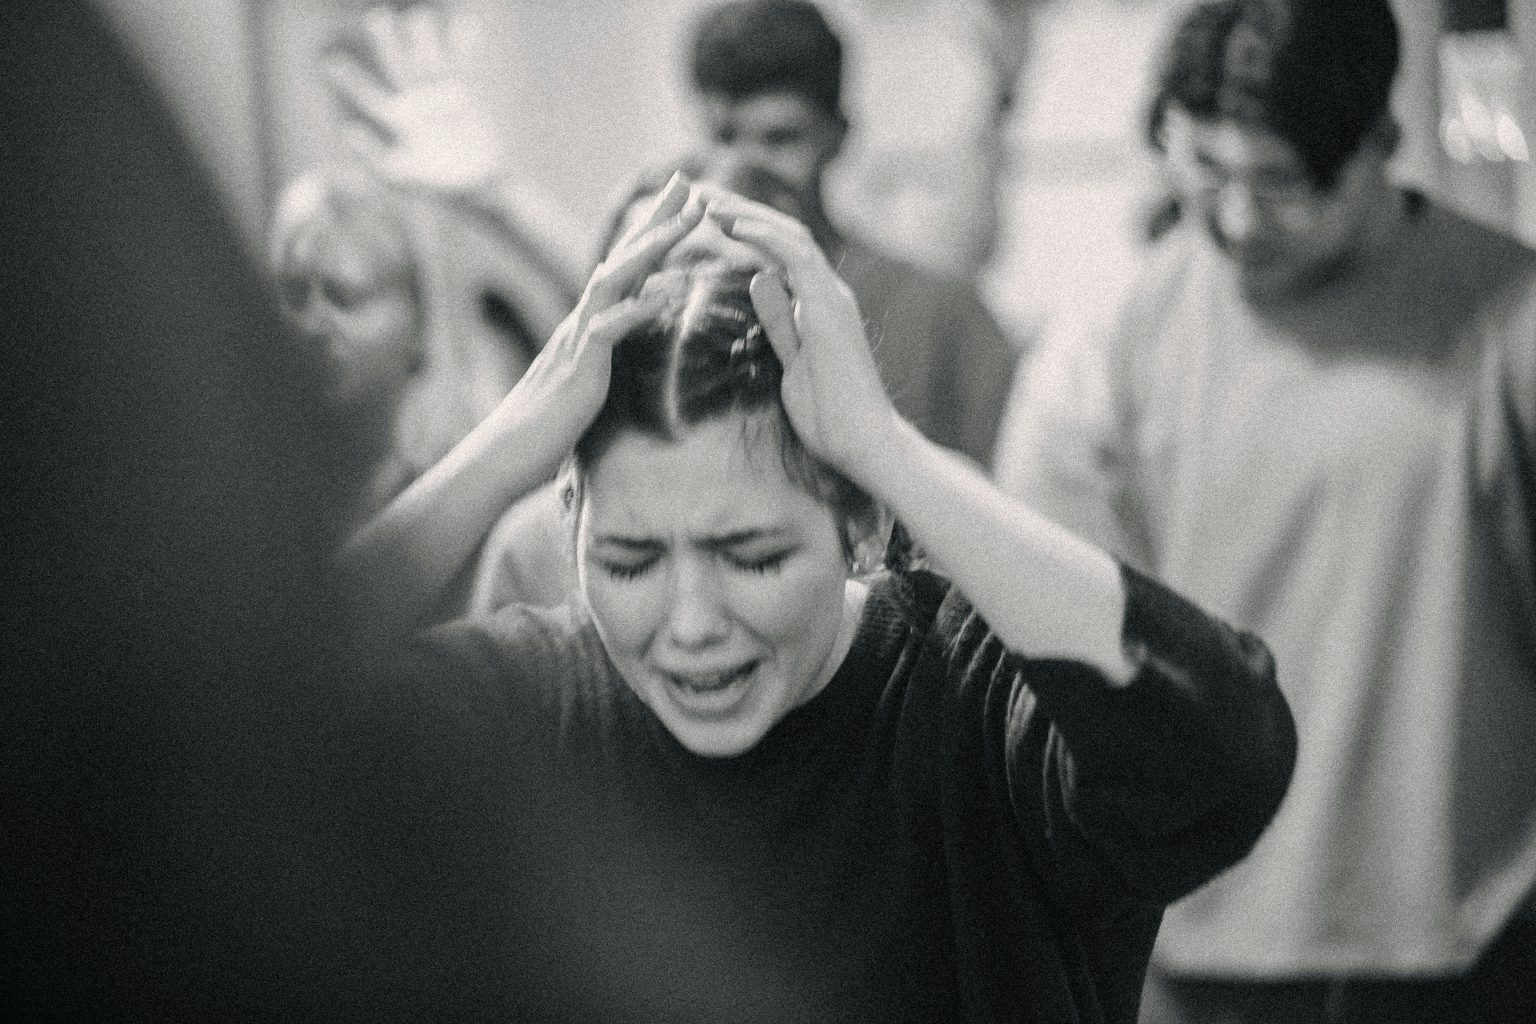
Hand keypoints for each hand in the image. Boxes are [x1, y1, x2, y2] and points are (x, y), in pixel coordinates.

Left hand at [327, 4, 508, 193]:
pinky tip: (468, 23)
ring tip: (419, 17)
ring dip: (422, 35)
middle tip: (377, 17)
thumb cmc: (437, 186)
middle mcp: (413, 99)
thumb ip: (373, 158)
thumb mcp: (401, 179)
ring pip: (426, 54)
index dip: (350, 79)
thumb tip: (347, 130)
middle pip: (395, 63)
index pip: (368, 94)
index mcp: (396, 119)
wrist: (476, 184)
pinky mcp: (462, 89)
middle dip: (385, 40)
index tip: (331, 62)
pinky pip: (461, 59)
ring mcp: (437, 91)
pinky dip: (464, 41)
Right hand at [505, 174, 704, 459]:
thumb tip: (619, 333)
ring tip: (689, 219)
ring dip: (654, 247)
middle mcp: (581, 322)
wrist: (503, 458)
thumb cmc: (543, 430)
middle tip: (689, 181)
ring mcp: (577, 341)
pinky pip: (610, 330)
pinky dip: (638, 308)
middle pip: (624, 258)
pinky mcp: (579, 369)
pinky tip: (668, 292)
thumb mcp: (582, 383)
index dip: (650, 235)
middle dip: (657, 219)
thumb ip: (600, 355)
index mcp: (587, 326)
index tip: (680, 203)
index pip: (624, 269)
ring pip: (618, 280)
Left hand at [699, 186, 897, 480]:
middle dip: (740, 212)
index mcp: (819, 305)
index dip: (745, 230)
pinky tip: (733, 225)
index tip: (707, 217)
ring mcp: (833, 298)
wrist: (863, 442)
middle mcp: (829, 293)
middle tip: (698, 195)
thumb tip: (760, 281)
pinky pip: (798, 258)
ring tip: (708, 202)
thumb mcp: (792, 361)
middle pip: (783, 235)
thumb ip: (779, 321)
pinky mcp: (831, 309)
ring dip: (747, 215)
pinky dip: (764, 236)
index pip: (780, 253)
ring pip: (790, 236)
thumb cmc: (832, 414)